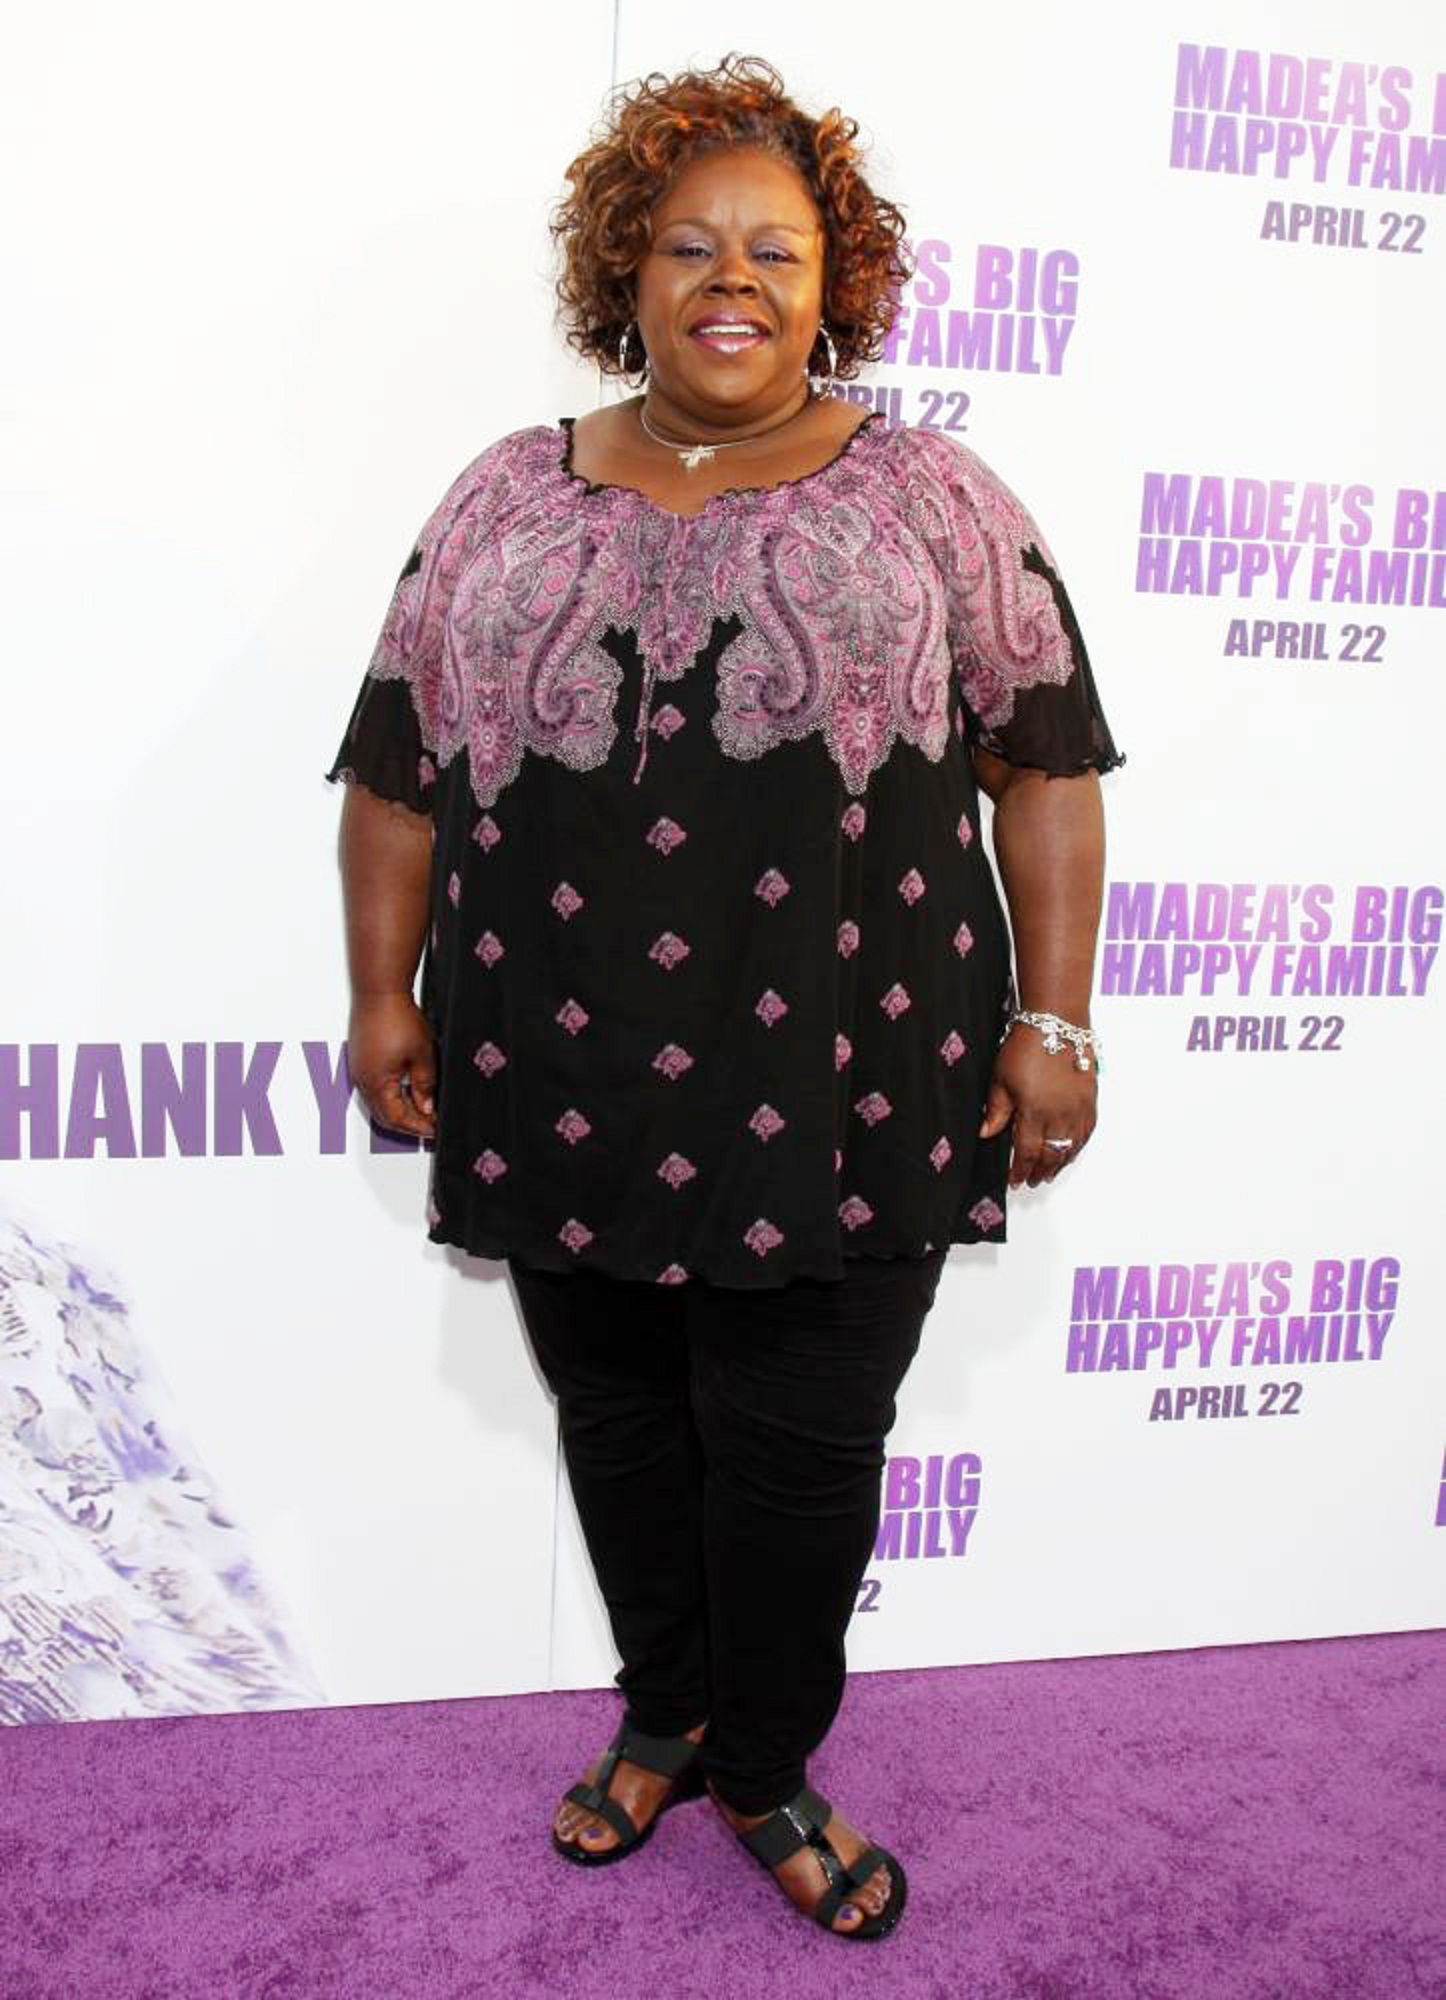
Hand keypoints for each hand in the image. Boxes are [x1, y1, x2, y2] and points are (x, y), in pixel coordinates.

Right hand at [347, 992, 436, 1140]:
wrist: (378, 991)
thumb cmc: (396, 1016)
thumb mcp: (422, 1055)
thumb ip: (425, 1085)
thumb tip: (427, 1107)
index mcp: (377, 1083)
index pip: (397, 1119)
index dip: (418, 1127)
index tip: (434, 1129)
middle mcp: (362, 1080)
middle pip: (384, 1117)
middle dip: (407, 1125)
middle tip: (428, 1125)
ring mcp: (359, 1070)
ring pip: (377, 1104)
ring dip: (398, 1111)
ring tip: (420, 1110)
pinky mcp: (359, 1060)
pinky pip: (372, 1089)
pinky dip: (389, 1098)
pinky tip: (404, 1092)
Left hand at [979, 1024, 1096, 1188]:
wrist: (1056, 1022)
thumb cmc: (1026, 1046)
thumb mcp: (1000, 1080)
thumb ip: (996, 1111)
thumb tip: (986, 1134)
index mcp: (1034, 1113)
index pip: (1027, 1153)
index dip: (1020, 1170)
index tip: (1014, 1180)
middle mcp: (1060, 1116)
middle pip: (1051, 1155)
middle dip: (1040, 1171)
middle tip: (1032, 1181)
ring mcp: (1078, 1109)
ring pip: (1071, 1148)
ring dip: (1060, 1163)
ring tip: (1050, 1172)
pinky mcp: (1090, 1100)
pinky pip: (1087, 1133)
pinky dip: (1078, 1147)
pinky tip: (1070, 1151)